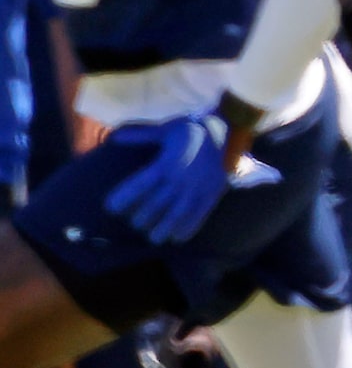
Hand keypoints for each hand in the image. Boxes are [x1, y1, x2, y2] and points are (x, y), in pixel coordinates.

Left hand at [104, 114, 263, 244]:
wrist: (227, 130)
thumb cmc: (191, 129)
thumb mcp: (165, 130)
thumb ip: (140, 136)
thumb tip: (113, 138)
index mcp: (166, 163)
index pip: (139, 185)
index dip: (124, 198)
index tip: (110, 208)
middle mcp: (180, 178)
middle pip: (156, 203)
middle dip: (143, 217)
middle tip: (135, 224)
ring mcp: (198, 187)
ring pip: (177, 213)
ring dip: (164, 227)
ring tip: (153, 238)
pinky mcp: (212, 192)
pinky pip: (200, 213)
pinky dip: (189, 227)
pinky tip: (178, 238)